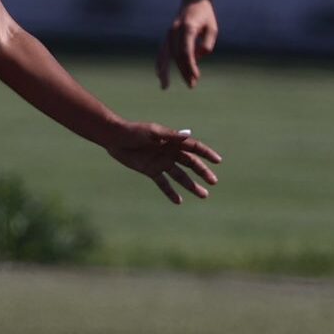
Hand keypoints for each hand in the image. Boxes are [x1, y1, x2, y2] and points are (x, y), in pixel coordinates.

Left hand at [104, 122, 220, 204]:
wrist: (116, 138)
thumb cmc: (135, 131)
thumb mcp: (153, 132)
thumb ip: (170, 135)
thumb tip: (188, 136)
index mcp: (173, 140)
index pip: (194, 147)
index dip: (206, 153)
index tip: (218, 161)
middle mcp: (170, 152)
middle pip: (191, 164)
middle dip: (203, 172)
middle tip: (213, 182)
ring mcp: (161, 162)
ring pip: (180, 176)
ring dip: (191, 185)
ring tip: (204, 195)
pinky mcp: (151, 171)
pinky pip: (164, 183)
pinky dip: (170, 192)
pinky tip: (179, 202)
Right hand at [158, 0, 217, 88]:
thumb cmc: (205, 15)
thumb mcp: (212, 28)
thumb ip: (206, 44)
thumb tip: (197, 58)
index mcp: (187, 28)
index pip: (187, 51)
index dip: (191, 66)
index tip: (197, 77)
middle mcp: (175, 31)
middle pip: (177, 56)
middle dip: (183, 71)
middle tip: (191, 85)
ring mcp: (169, 32)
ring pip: (165, 55)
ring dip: (166, 71)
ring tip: (164, 86)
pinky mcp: (167, 35)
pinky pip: (162, 51)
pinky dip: (160, 63)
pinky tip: (159, 74)